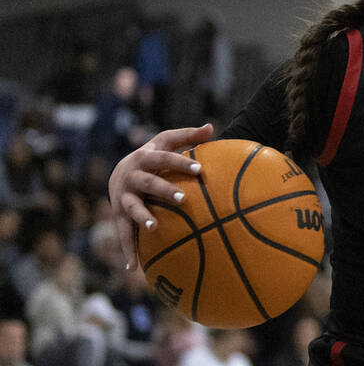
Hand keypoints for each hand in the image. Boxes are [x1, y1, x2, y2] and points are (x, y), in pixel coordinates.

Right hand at [108, 123, 213, 270]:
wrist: (118, 172)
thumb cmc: (152, 156)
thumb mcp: (166, 142)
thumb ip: (188, 136)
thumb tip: (212, 127)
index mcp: (144, 158)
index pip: (164, 158)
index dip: (180, 163)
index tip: (200, 169)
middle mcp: (131, 178)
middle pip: (148, 182)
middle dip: (164, 190)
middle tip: (183, 199)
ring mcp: (122, 198)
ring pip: (132, 208)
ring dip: (142, 218)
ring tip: (154, 228)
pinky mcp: (118, 216)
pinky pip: (123, 234)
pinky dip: (128, 251)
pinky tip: (133, 269)